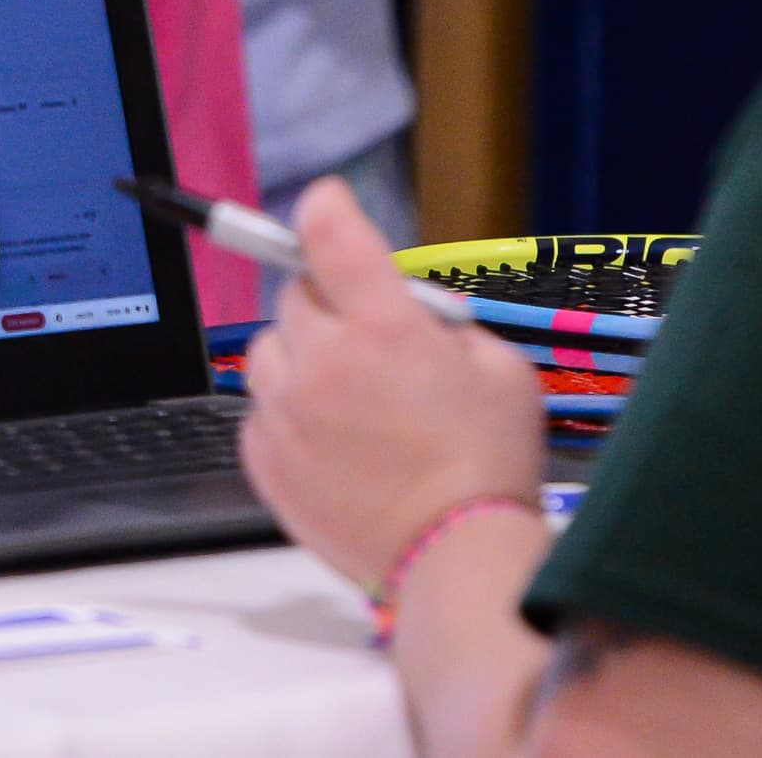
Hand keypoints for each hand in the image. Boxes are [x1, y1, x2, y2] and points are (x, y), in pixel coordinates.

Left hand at [239, 178, 545, 594]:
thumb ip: (447, 323)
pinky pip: (261, 411)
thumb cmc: (489, 465)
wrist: (454, 558)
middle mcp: (323, 360)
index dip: (326, 208)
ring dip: (301, 357)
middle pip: (296, 294)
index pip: (330, 234)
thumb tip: (409, 309)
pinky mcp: (265, 460)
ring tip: (348, 398)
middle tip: (369, 340)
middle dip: (329, 304)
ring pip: (268, 351)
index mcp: (383, 326)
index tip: (326, 204)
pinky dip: (288, 414)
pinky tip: (333, 442)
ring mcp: (286, 412)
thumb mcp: (500, 368)